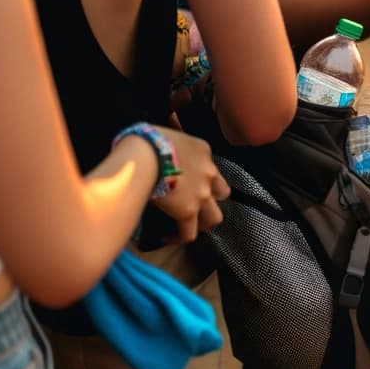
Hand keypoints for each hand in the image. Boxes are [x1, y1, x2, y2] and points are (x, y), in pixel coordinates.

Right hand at [147, 127, 228, 244]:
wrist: (147, 154)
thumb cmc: (149, 138)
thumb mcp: (167, 131)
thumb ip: (171, 141)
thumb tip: (156, 143)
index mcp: (204, 151)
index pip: (211, 169)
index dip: (201, 178)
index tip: (184, 184)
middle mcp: (209, 172)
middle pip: (222, 193)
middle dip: (211, 200)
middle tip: (195, 206)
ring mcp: (201, 193)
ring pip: (213, 217)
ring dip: (202, 222)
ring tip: (186, 226)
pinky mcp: (188, 211)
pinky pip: (189, 233)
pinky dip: (179, 237)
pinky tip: (167, 237)